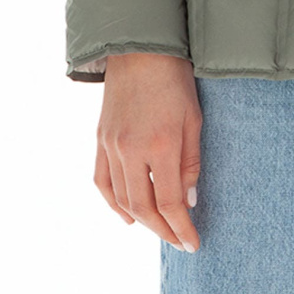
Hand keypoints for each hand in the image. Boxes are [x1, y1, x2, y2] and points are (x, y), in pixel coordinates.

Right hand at [94, 53, 202, 250]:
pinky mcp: (99, 140)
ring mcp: (111, 146)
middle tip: (179, 241)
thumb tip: (189, 202)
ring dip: (142, 221)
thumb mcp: (193, 119)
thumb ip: (190, 163)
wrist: (140, 50)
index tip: (192, 244)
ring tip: (160, 230)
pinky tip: (128, 216)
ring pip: (122, 199)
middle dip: (163, 230)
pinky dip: (114, 203)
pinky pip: (102, 181)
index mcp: (159, 145)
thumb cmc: (175, 81)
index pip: (170, 202)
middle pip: (143, 207)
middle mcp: (130, 150)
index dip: (181, 227)